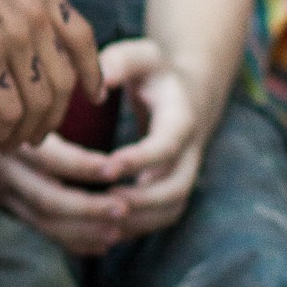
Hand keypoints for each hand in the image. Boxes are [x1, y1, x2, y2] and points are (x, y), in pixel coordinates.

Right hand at [0, 0, 101, 150]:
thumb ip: (9, 0)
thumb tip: (6, 27)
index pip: (83, 38)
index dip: (92, 71)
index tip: (94, 95)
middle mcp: (36, 15)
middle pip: (64, 83)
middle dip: (53, 118)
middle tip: (37, 138)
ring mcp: (15, 36)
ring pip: (38, 104)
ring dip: (25, 133)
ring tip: (7, 146)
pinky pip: (8, 111)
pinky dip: (2, 133)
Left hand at [0, 39, 203, 255]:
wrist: (182, 92)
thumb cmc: (152, 71)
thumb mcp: (139, 56)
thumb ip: (119, 62)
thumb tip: (98, 79)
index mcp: (181, 119)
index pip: (167, 146)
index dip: (140, 160)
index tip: (107, 167)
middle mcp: (189, 153)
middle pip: (175, 188)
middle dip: (141, 201)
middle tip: (102, 203)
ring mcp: (183, 175)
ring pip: (170, 211)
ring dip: (137, 222)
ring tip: (97, 222)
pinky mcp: (171, 190)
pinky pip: (159, 219)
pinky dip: (133, 228)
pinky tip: (98, 230)